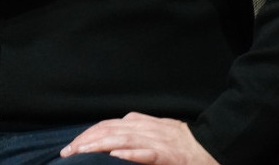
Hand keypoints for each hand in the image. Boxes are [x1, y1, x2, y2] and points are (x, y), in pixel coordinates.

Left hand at [60, 112, 219, 163]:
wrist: (211, 148)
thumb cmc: (181, 143)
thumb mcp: (153, 131)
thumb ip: (133, 131)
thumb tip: (111, 139)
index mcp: (139, 122)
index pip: (106, 125)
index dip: (87, 135)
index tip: (71, 146)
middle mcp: (144, 128)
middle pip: (108, 130)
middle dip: (86, 141)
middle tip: (67, 152)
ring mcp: (156, 141)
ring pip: (122, 139)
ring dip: (100, 146)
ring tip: (82, 152)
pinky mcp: (167, 155)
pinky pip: (146, 153)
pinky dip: (130, 153)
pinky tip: (116, 155)